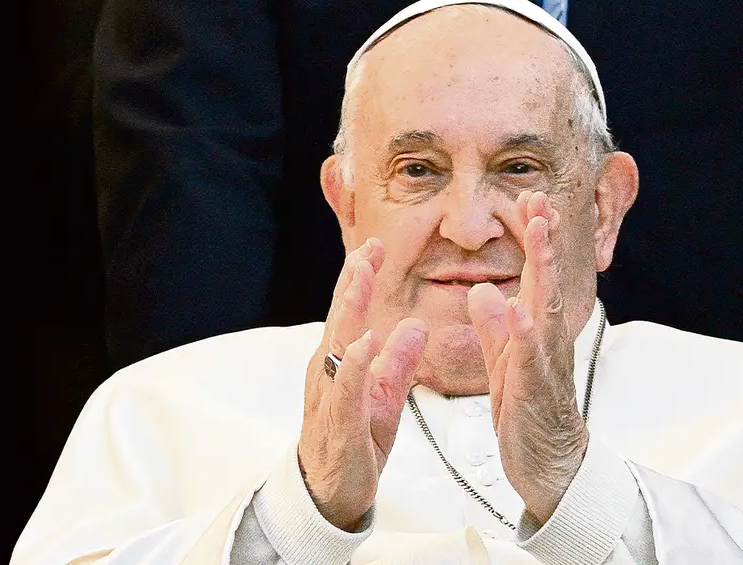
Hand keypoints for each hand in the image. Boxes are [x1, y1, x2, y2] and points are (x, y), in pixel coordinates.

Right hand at [298, 237, 427, 530]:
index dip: (359, 278)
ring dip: (350, 308)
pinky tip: (364, 342)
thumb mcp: (385, 398)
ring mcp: (330, 396)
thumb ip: (399, 362)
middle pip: (340, 318)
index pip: (349, 312)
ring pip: (338, 344)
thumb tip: (414, 325)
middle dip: (353, 281)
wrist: (328, 496)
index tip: (374, 246)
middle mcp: (329, 373)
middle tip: (367, 247)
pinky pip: (346, 389)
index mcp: (340, 363)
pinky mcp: (340, 423)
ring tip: (362, 276)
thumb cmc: (353, 443)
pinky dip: (355, 364)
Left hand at [467, 191, 587, 525]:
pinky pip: (532, 359)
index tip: (529, 200)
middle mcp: (546, 341)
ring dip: (543, 270)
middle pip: (546, 282)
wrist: (550, 467)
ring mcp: (545, 364)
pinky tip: (519, 308)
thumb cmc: (528, 414)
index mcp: (534, 332)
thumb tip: (482, 290)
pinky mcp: (536, 392)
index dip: (533, 238)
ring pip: (547, 309)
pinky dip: (526, 333)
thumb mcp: (504, 363)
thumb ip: (494, 327)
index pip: (535, 276)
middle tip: (539, 200)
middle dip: (543, 240)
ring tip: (538, 234)